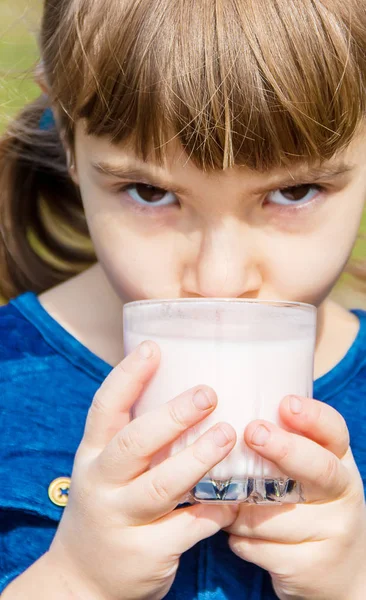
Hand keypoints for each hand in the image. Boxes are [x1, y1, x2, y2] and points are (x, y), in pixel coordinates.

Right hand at [47, 341, 237, 599]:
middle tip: (209, 393)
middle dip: (171, 416)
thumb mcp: (105, 470)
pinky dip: (216, 509)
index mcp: (91, 456)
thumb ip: (135, 437)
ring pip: (161, 486)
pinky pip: (189, 527)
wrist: (82, 582)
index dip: (127, 376)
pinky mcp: (145, 554)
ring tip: (229, 435)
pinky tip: (237, 496)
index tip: (154, 347)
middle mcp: (101, 485)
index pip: (104, 408)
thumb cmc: (107, 507)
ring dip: (198, 459)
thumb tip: (185, 390)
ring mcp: (120, 521)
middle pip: (133, 444)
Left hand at [223, 396, 365, 599]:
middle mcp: (343, 493)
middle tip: (254, 432)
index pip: (334, 431)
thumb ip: (282, 447)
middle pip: (318, 468)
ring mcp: (333, 532)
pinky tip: (239, 535)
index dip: (312, 416)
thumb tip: (224, 418)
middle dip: (284, 449)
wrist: (337, 574)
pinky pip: (260, 547)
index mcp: (339, 461)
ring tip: (229, 504)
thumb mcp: (307, 474)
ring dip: (240, 510)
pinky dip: (240, 540)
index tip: (286, 403)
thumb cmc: (307, 508)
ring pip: (272, 514)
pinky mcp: (313, 566)